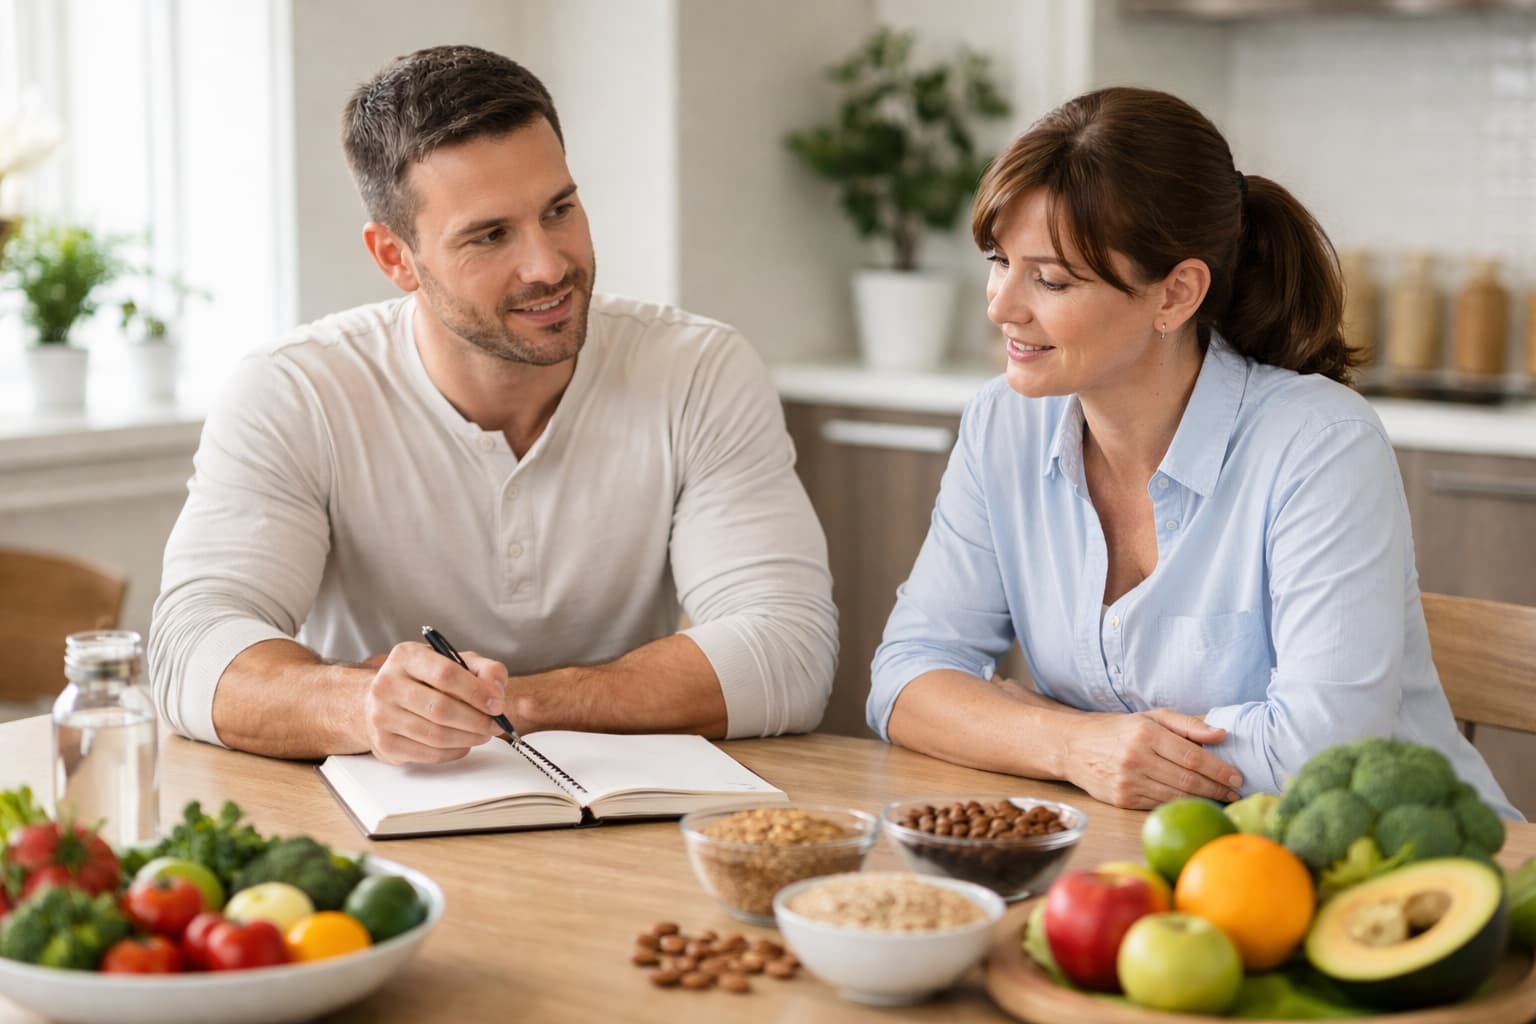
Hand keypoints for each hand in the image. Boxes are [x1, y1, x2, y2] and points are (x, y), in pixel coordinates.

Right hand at [363, 642, 509, 764]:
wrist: (385, 700)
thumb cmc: (426, 680)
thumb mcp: (457, 662)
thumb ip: (484, 670)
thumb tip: (496, 692)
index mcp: (406, 656)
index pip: (445, 674)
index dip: (477, 692)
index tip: (497, 704)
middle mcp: (387, 684)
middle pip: (440, 708)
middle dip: (477, 720)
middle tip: (496, 724)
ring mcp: (381, 715)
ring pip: (435, 735)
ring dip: (468, 738)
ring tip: (483, 734)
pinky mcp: (384, 743)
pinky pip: (428, 754)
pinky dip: (454, 752)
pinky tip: (464, 744)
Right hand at [1059, 709, 1242, 808]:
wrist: (1074, 746)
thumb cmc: (1118, 730)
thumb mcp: (1151, 717)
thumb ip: (1187, 724)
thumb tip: (1221, 734)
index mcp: (1146, 734)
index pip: (1192, 756)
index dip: (1219, 769)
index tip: (1237, 777)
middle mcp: (1136, 758)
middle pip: (1188, 779)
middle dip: (1217, 788)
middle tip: (1235, 792)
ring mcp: (1128, 782)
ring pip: (1176, 796)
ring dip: (1203, 800)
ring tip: (1221, 799)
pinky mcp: (1122, 800)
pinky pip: (1159, 805)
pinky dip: (1180, 805)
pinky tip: (1194, 803)